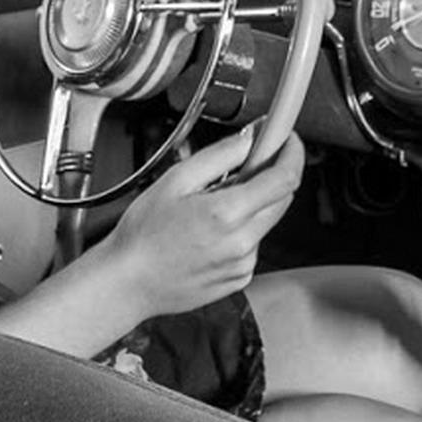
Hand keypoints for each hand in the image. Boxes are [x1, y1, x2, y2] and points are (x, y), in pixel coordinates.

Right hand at [88, 126, 305, 320]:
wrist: (129, 282)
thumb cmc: (143, 235)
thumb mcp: (175, 180)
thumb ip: (219, 156)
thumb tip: (249, 140)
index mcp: (227, 213)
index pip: (284, 178)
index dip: (292, 152)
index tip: (288, 139)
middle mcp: (242, 242)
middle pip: (282, 199)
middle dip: (272, 175)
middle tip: (245, 164)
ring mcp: (243, 264)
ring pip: (266, 221)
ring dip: (252, 205)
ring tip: (211, 206)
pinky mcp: (240, 277)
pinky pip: (253, 245)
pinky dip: (241, 231)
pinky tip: (209, 232)